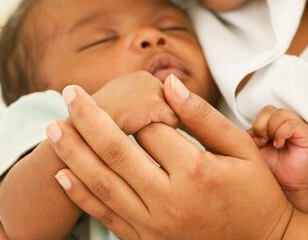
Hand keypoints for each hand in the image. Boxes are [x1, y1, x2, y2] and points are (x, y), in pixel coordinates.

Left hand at [46, 74, 294, 239]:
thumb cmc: (254, 193)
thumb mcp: (242, 149)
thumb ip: (203, 116)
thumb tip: (168, 83)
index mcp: (196, 172)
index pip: (152, 130)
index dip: (141, 109)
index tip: (135, 95)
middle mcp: (169, 199)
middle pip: (116, 152)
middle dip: (88, 119)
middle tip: (69, 93)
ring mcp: (154, 224)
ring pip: (103, 183)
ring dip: (73, 153)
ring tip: (52, 128)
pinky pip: (106, 215)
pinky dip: (81, 195)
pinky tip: (62, 173)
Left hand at [249, 106, 307, 191]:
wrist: (285, 190)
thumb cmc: (270, 173)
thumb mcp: (251, 150)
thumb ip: (246, 136)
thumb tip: (234, 127)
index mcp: (272, 127)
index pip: (262, 112)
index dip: (255, 126)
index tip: (256, 143)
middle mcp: (284, 125)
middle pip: (268, 110)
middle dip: (261, 127)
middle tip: (263, 143)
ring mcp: (296, 128)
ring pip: (280, 114)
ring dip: (272, 130)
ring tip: (274, 145)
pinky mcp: (306, 134)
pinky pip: (291, 123)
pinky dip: (282, 133)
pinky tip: (279, 145)